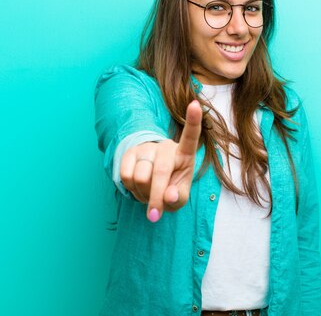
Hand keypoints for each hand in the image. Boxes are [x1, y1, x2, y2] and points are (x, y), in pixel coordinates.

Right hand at [119, 100, 202, 221]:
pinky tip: (138, 188)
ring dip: (143, 194)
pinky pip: (125, 176)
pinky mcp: (128, 153)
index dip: (194, 121)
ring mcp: (146, 148)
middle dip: (156, 197)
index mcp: (185, 153)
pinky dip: (131, 190)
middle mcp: (166, 146)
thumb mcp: (179, 197)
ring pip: (140, 176)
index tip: (196, 104)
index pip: (191, 136)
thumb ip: (178, 198)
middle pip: (160, 171)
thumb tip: (168, 196)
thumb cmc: (171, 187)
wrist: (150, 181)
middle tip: (154, 216)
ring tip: (149, 194)